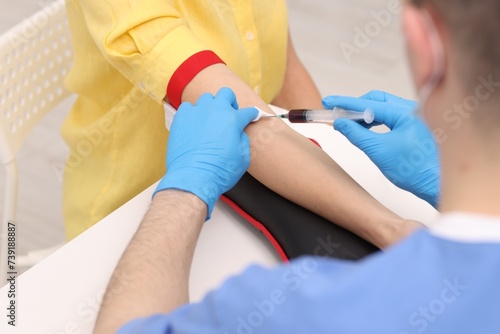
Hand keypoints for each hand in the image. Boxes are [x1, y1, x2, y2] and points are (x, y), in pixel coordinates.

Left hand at [154, 87, 257, 217]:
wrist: (193, 178)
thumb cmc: (219, 172)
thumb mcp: (243, 159)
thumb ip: (243, 140)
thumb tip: (239, 132)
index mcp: (233, 120)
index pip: (248, 112)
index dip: (251, 114)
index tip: (251, 116)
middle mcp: (215, 111)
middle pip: (226, 94)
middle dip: (230, 102)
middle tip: (229, 115)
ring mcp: (196, 112)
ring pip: (206, 99)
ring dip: (210, 107)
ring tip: (209, 121)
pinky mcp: (181, 118)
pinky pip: (188, 108)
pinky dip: (193, 114)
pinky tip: (194, 126)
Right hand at [322, 90, 439, 207]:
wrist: (437, 185)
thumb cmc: (416, 171)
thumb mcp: (378, 151)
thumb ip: (356, 134)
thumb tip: (341, 123)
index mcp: (406, 112)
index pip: (368, 103)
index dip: (345, 103)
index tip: (329, 102)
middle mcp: (414, 110)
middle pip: (377, 100)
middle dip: (356, 107)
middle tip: (338, 114)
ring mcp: (417, 117)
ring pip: (384, 108)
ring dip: (365, 115)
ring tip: (350, 125)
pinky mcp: (417, 126)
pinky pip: (392, 116)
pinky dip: (376, 120)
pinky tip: (367, 129)